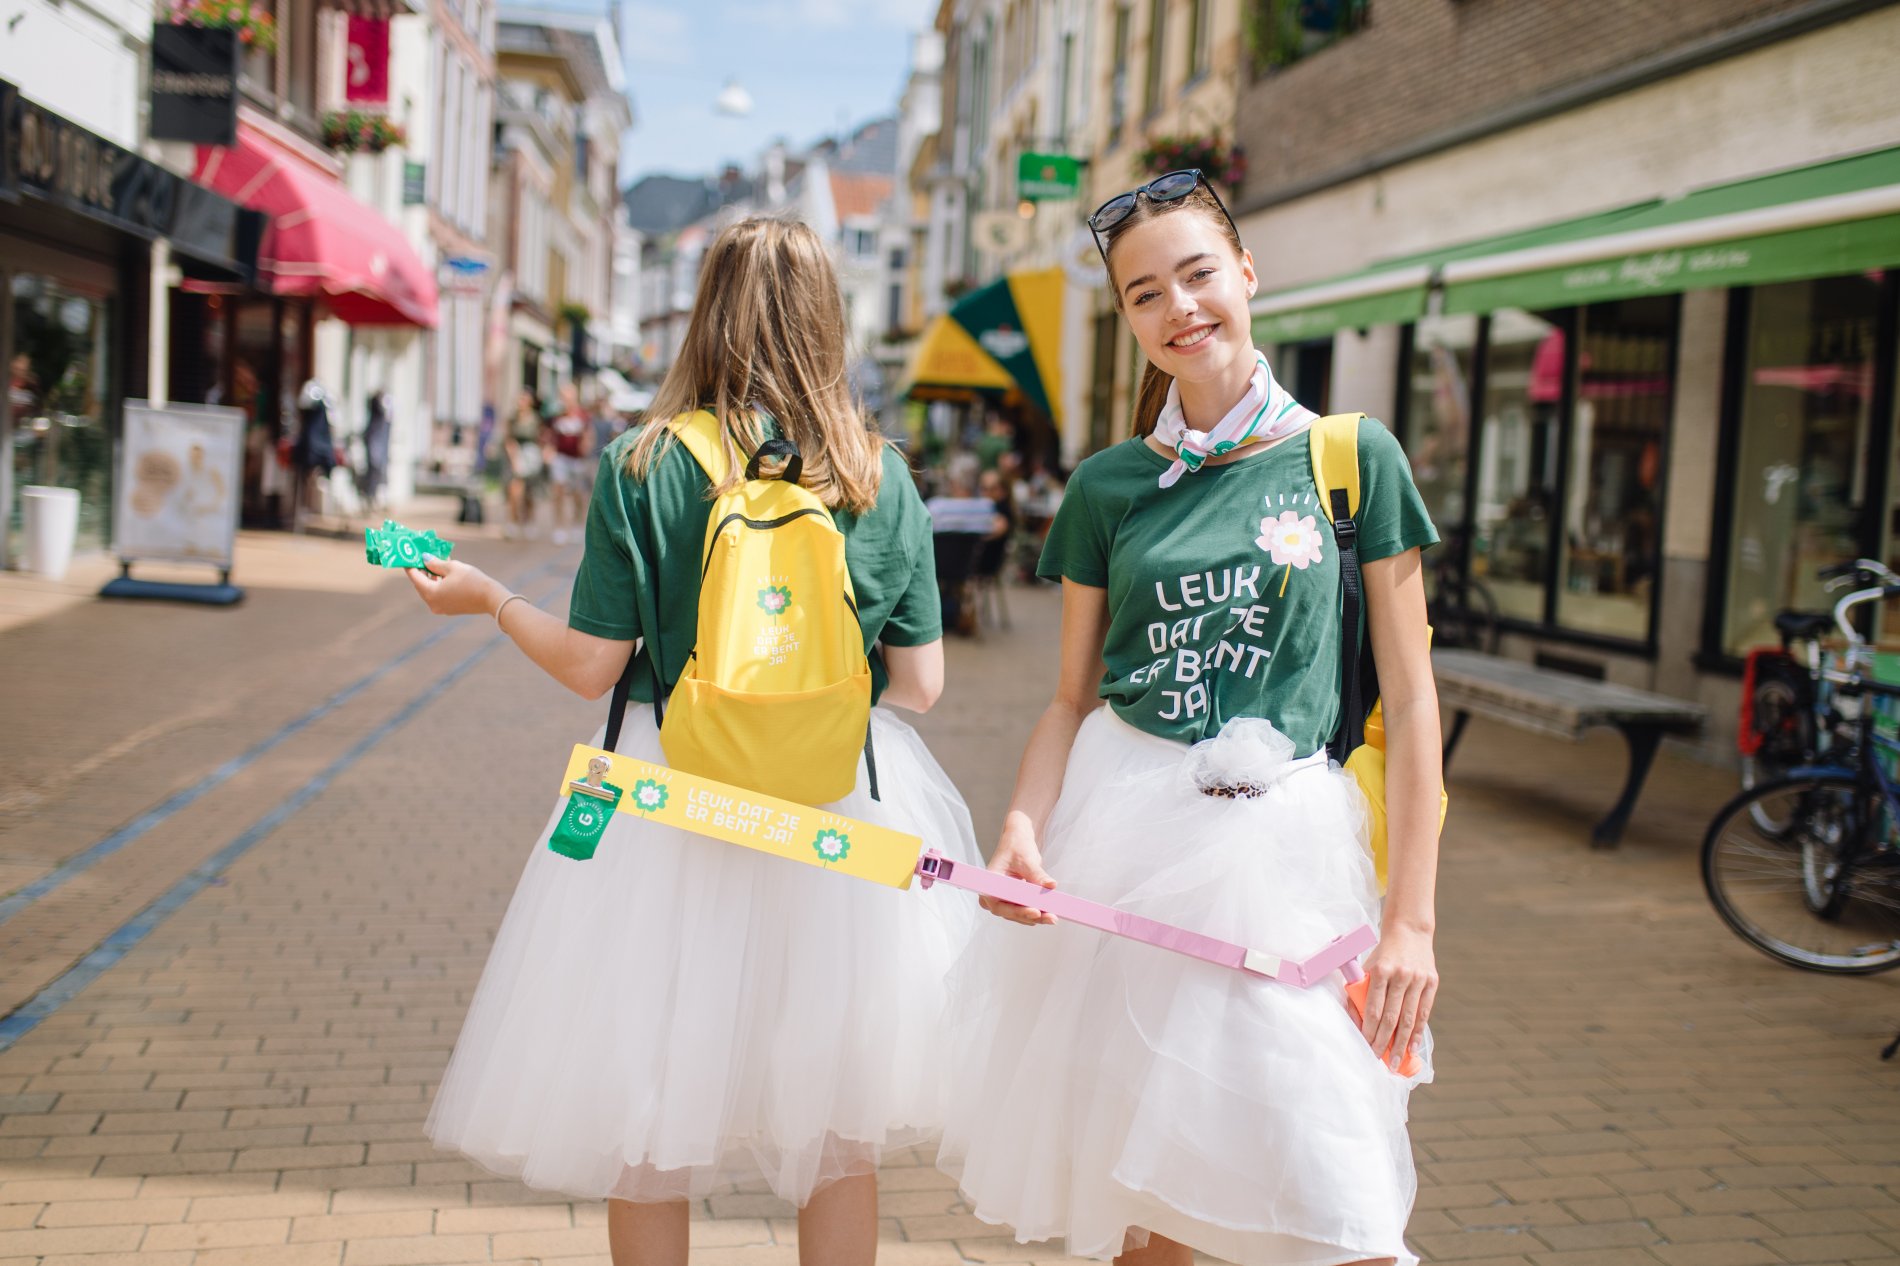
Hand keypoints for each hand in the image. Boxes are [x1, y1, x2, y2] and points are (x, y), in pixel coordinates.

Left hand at [406, 555, 505, 616]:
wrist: (491, 598)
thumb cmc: (472, 580)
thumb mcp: (452, 567)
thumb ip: (435, 563)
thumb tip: (425, 559)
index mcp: (430, 593)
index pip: (414, 577)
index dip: (410, 565)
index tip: (408, 556)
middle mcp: (432, 603)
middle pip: (420, 585)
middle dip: (421, 570)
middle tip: (421, 557)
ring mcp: (441, 608)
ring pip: (430, 590)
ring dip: (431, 577)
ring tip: (435, 562)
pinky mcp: (449, 609)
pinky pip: (438, 595)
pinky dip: (438, 584)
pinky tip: (444, 573)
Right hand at [980, 816, 1057, 925]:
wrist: (1017, 842)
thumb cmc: (1017, 847)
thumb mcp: (1027, 860)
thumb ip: (1038, 875)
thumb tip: (1051, 885)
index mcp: (989, 883)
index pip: (1000, 903)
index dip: (1017, 911)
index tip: (1035, 912)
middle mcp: (992, 894)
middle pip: (1009, 912)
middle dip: (1031, 915)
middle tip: (1051, 917)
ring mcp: (1001, 899)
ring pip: (1018, 915)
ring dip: (1036, 917)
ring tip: (1053, 916)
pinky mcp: (1012, 901)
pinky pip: (1023, 911)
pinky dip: (1036, 912)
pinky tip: (1050, 913)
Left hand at [1356, 926, 1436, 1069]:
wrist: (1409, 931)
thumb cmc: (1383, 954)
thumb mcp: (1368, 967)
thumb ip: (1360, 991)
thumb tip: (1355, 1020)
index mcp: (1381, 971)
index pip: (1374, 1008)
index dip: (1370, 1030)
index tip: (1365, 1046)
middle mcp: (1401, 975)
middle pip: (1391, 1016)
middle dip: (1384, 1042)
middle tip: (1379, 1061)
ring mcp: (1418, 979)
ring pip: (1409, 1018)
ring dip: (1402, 1043)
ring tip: (1396, 1061)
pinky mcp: (1432, 982)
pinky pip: (1424, 1012)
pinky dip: (1418, 1032)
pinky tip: (1412, 1048)